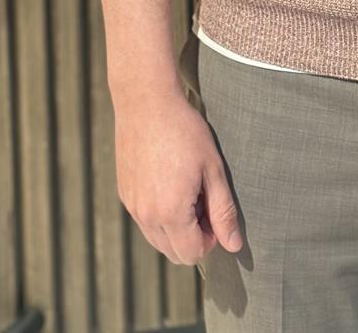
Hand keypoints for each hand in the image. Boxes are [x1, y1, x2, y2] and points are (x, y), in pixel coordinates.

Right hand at [113, 84, 242, 266]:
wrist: (147, 103)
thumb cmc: (184, 132)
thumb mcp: (212, 169)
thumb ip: (223, 211)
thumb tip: (233, 245)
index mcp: (170, 212)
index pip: (191, 254)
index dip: (210, 240)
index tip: (215, 211)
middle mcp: (146, 216)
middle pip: (173, 253)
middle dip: (193, 237)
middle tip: (203, 201)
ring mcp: (132, 206)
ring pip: (157, 239)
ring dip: (175, 227)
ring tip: (187, 189)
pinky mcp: (124, 194)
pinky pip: (144, 220)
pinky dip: (159, 214)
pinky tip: (168, 181)